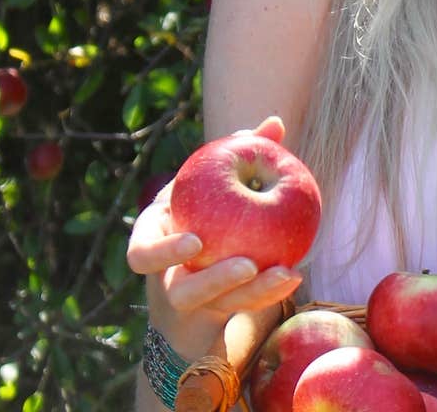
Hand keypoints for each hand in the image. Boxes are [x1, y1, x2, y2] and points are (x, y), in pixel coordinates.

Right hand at [126, 116, 304, 356]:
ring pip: (219, 306)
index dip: (164, 252)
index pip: (142, 255)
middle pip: (182, 292)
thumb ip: (239, 154)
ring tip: (286, 273)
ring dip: (253, 293)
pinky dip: (269, 293)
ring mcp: (195, 303)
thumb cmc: (205, 211)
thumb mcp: (212, 184)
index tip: (196, 240)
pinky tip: (294, 275)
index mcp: (155, 245)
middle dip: (213, 281)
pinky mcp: (219, 314)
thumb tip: (274, 122)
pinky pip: (243, 309)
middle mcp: (169, 279)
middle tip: (247, 265)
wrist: (198, 268)